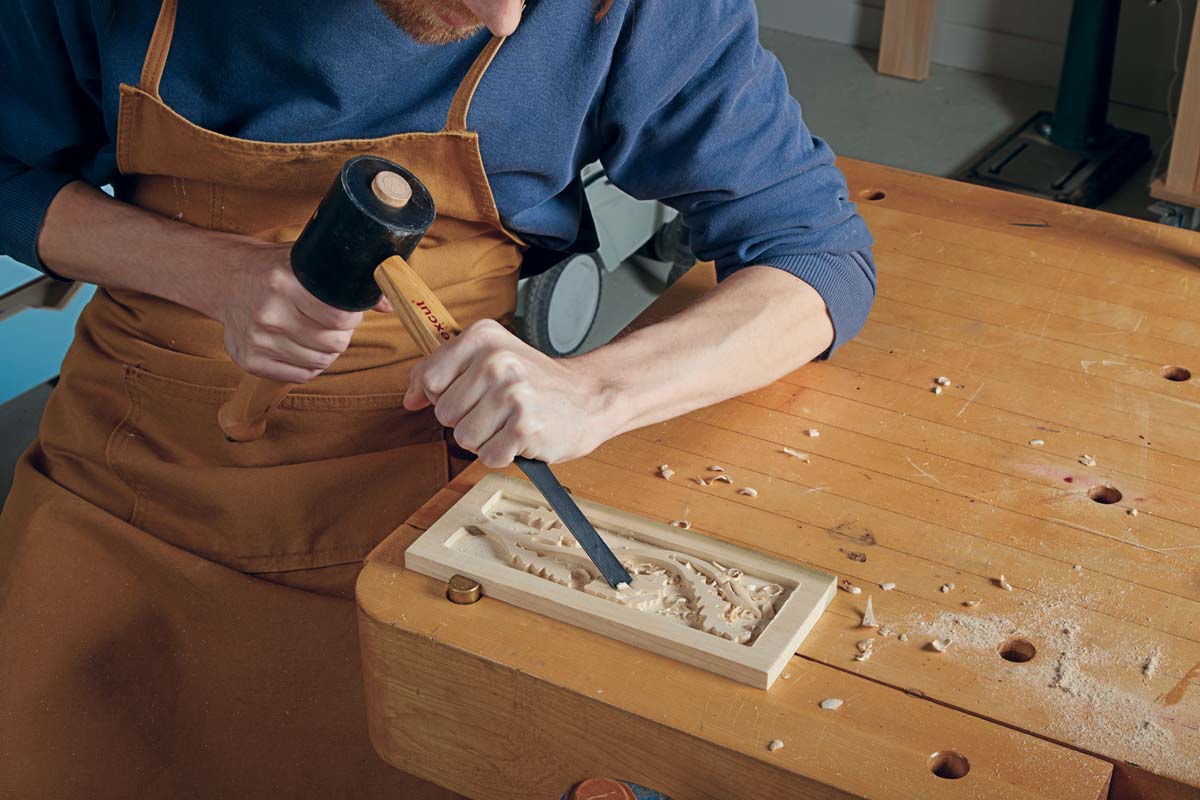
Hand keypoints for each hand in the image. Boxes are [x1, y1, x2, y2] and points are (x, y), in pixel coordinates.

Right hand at [214, 242, 390, 382]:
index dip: (352, 317)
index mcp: (284, 282)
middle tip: (336, 325)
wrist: (224, 280)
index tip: (350, 311)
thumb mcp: (306, 261)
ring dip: (327, 352)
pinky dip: (309, 366)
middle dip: (342, 335)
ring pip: (319, 363)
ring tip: (319, 335)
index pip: (338, 316)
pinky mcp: (248, 360)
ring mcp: (257, 339)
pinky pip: (299, 376)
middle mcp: (268, 312)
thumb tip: (389, 302)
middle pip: (333, 344)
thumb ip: (347, 279)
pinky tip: (303, 348)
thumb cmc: (274, 270)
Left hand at [403, 319, 618, 466]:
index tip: (468, 394)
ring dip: (485, 440)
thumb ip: (443, 373)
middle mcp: (497, 361)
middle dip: (467, 419)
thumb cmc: (535, 382)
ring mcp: (512, 394)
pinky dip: (503, 455)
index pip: (429, 378)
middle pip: (444, 413)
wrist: (589, 398)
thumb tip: (409, 399)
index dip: (442, 395)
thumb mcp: (490, 359)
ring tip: (509, 423)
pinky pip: (488, 457)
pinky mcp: (525, 427)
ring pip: (463, 439)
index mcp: (483, 338)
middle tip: (498, 409)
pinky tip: (522, 437)